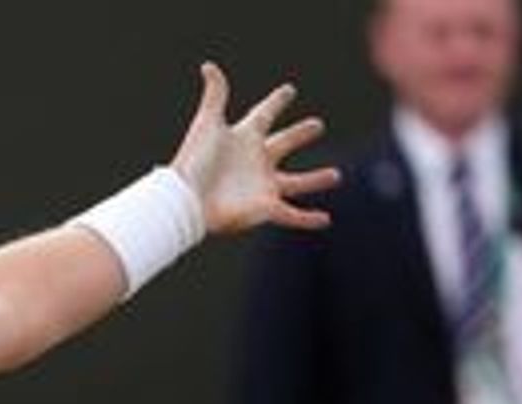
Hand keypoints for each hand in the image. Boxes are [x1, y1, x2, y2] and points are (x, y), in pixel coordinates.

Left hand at [170, 62, 338, 235]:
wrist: (186, 199)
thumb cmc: (194, 161)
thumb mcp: (207, 123)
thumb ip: (215, 95)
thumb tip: (209, 66)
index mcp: (243, 138)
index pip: (264, 114)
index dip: (276, 102)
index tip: (289, 91)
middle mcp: (255, 161)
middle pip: (283, 144)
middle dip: (299, 134)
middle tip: (317, 125)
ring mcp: (262, 186)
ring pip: (296, 182)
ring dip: (315, 180)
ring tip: (336, 175)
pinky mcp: (264, 208)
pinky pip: (291, 215)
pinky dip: (308, 219)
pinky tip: (325, 220)